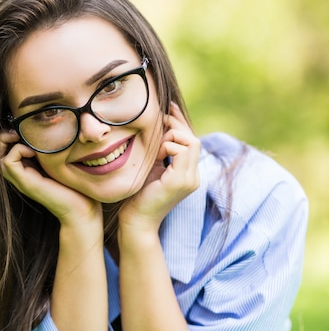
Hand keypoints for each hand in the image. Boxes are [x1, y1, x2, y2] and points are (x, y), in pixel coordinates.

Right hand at [0, 131, 102, 228]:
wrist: (81, 208)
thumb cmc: (75, 185)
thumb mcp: (59, 160)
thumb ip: (49, 148)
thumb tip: (47, 127)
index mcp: (27, 169)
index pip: (4, 149)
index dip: (9, 136)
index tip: (24, 131)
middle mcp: (20, 175)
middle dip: (2, 137)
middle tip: (18, 132)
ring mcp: (21, 180)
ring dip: (7, 142)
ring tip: (22, 139)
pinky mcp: (25, 183)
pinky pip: (7, 161)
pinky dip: (17, 150)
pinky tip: (33, 152)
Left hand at [118, 102, 199, 232]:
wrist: (136, 222)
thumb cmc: (137, 196)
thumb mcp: (151, 167)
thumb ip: (159, 151)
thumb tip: (160, 125)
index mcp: (188, 174)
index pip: (191, 141)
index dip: (180, 123)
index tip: (167, 109)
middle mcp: (193, 177)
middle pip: (193, 138)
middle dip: (175, 126)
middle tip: (157, 124)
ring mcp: (189, 181)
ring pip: (190, 142)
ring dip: (170, 137)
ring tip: (154, 150)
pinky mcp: (180, 182)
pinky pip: (180, 150)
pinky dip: (166, 147)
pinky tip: (155, 156)